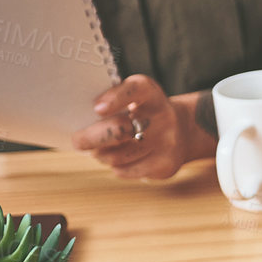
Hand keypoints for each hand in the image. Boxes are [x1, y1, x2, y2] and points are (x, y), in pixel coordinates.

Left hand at [73, 75, 192, 180]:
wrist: (182, 130)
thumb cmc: (143, 113)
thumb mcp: (133, 99)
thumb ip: (111, 105)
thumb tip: (81, 127)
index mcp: (150, 94)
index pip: (134, 90)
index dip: (115, 99)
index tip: (97, 108)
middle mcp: (163, 116)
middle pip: (119, 130)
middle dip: (91, 138)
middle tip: (79, 141)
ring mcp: (168, 142)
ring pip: (118, 156)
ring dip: (101, 155)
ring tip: (101, 151)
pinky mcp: (167, 165)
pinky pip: (127, 171)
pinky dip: (116, 168)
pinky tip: (120, 161)